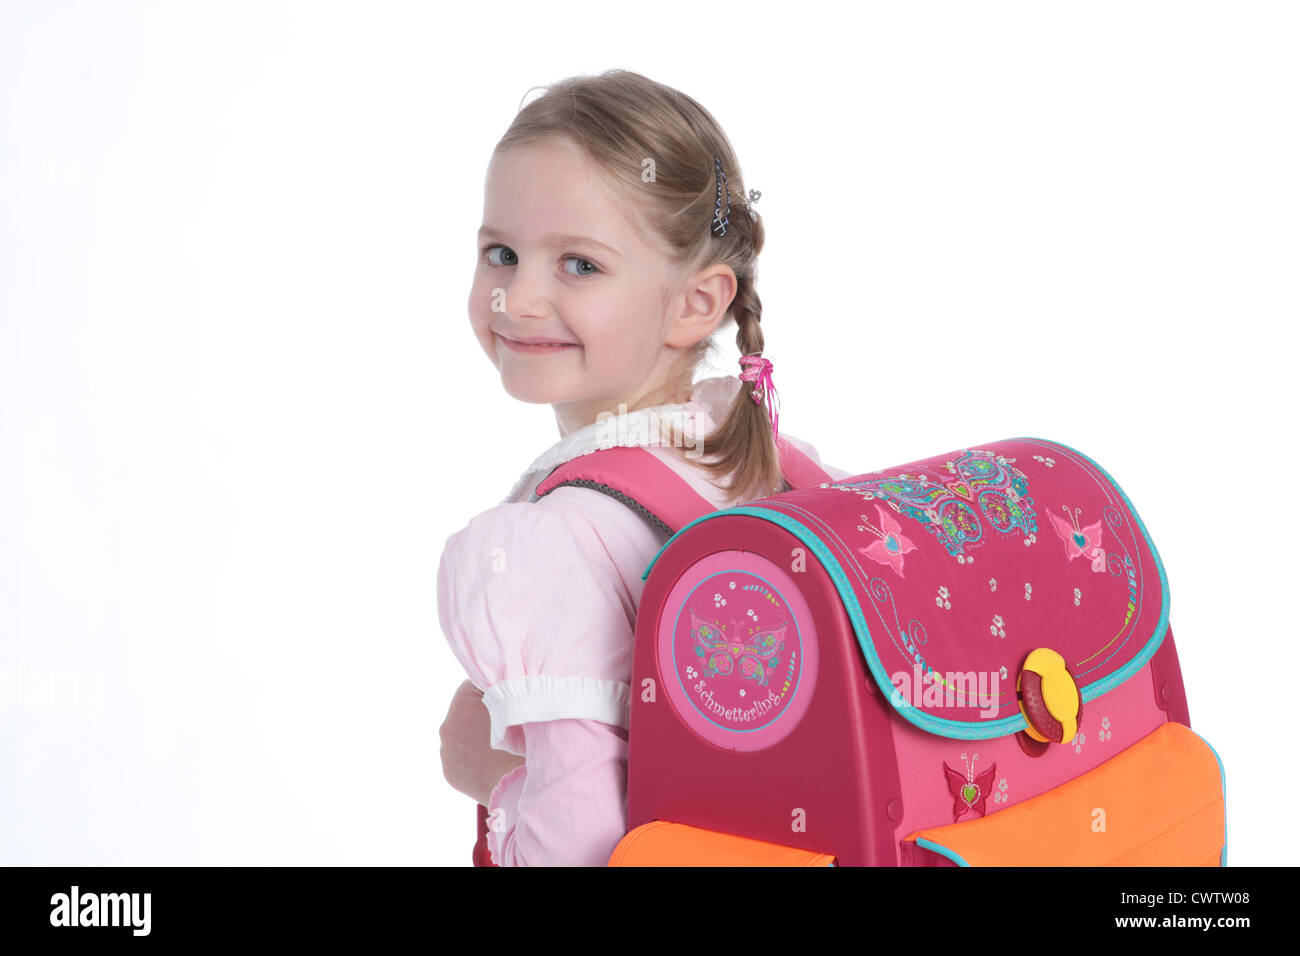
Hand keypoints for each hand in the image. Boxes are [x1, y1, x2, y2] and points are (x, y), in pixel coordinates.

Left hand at [439, 679, 526, 805]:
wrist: (518, 784)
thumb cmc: (522, 741)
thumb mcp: (517, 703)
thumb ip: (505, 689)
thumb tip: (503, 682)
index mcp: (462, 701)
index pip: (477, 684)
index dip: (496, 690)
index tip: (508, 701)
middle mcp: (448, 724)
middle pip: (467, 710)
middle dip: (483, 715)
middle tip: (507, 725)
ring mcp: (446, 750)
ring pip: (463, 735)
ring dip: (477, 737)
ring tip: (500, 748)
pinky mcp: (449, 771)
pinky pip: (461, 757)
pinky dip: (473, 758)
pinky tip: (491, 762)